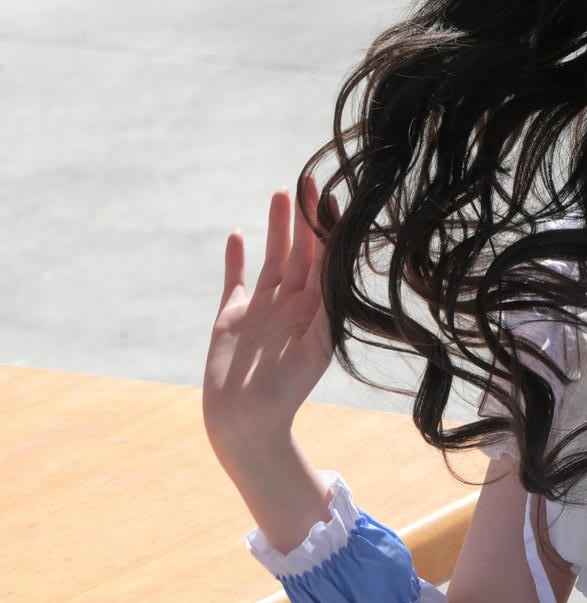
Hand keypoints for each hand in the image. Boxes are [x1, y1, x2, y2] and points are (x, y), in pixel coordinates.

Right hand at [203, 176, 333, 463]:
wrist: (244, 422)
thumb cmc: (283, 394)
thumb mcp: (312, 352)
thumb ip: (324, 315)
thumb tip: (337, 278)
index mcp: (315, 314)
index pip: (326, 263)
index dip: (329, 231)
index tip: (333, 198)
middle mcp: (292, 307)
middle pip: (302, 253)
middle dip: (306, 218)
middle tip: (309, 180)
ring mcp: (262, 310)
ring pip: (273, 258)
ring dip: (278, 227)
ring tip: (282, 193)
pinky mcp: (232, 317)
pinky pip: (235, 280)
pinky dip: (236, 258)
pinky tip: (237, 234)